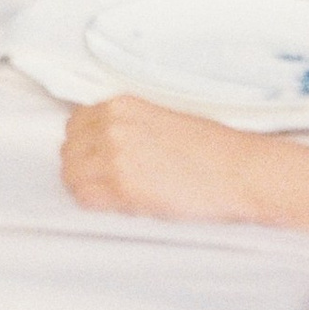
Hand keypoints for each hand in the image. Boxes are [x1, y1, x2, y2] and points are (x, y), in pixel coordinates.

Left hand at [60, 93, 267, 222]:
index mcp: (121, 104)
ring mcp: (115, 155)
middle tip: (105, 181)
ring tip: (112, 195)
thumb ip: (126, 125)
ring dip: (86, 186)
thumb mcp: (160, 119)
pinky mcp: (123, 185)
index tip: (97, 158)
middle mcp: (112, 125)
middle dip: (82, 165)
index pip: (75, 123)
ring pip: (72, 175)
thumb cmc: (210, 148)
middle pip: (69, 149)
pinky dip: (94, 203)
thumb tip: (99, 143)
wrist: (239, 170)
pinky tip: (117, 205)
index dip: (85, 145)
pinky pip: (85, 197)